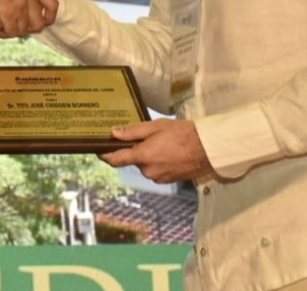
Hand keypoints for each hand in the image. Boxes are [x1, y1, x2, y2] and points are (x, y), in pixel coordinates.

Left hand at [98, 119, 214, 183]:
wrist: (208, 149)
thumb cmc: (183, 134)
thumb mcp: (156, 126)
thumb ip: (133, 131)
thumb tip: (113, 133)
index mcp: (143, 156)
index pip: (116, 159)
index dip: (105, 155)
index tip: (98, 150)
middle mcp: (148, 170)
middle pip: (133, 160)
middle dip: (137, 150)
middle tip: (148, 136)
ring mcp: (158, 177)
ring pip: (145, 165)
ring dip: (149, 156)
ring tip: (163, 143)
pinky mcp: (168, 180)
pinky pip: (156, 170)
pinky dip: (158, 162)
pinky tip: (169, 152)